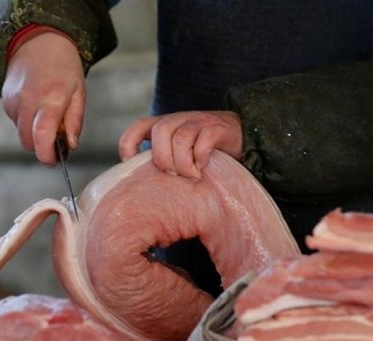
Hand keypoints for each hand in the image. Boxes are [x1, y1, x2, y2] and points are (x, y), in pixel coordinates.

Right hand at [1, 32, 85, 165]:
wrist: (38, 41)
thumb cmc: (63, 68)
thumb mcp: (79, 92)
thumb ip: (74, 122)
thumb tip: (70, 146)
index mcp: (51, 98)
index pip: (42, 135)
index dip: (46, 155)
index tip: (54, 161)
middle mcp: (28, 100)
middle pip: (29, 142)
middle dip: (42, 147)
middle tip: (57, 140)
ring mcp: (13, 101)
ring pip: (22, 134)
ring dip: (34, 134)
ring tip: (48, 117)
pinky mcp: (5, 101)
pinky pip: (16, 123)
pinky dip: (27, 123)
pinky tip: (36, 107)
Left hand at [118, 111, 242, 178]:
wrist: (242, 137)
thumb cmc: (203, 152)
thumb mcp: (178, 153)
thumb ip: (162, 161)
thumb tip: (141, 188)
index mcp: (166, 124)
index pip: (139, 126)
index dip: (129, 144)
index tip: (132, 163)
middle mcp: (180, 120)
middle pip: (161, 130)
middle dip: (163, 158)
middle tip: (173, 175)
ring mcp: (200, 122)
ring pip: (181, 137)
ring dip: (183, 163)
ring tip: (191, 176)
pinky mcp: (219, 129)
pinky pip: (204, 140)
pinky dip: (200, 157)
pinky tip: (203, 167)